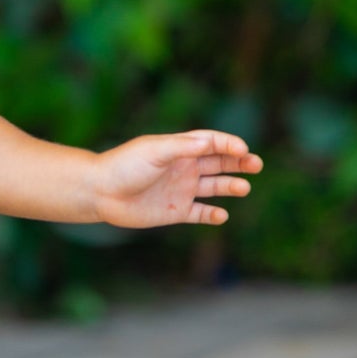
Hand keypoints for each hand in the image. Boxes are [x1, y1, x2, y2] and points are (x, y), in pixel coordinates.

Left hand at [90, 130, 261, 228]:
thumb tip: (209, 143)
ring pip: (214, 187)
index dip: (229, 144)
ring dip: (230, 187)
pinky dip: (212, 215)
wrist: (100, 192)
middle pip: (219, 163)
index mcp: (179, 149)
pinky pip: (200, 213)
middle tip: (256, 165)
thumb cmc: (125, 165)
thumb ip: (182, 147)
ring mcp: (180, 190)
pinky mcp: (174, 211)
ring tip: (243, 188)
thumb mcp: (154, 150)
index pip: (212, 143)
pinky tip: (222, 215)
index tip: (243, 149)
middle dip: (239, 163)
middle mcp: (184, 168)